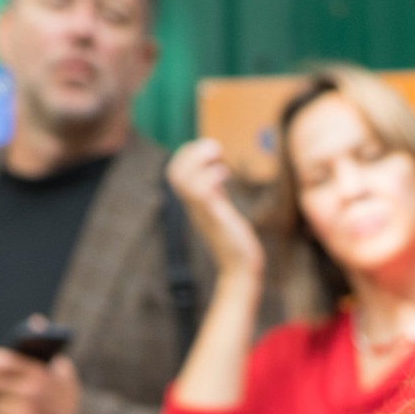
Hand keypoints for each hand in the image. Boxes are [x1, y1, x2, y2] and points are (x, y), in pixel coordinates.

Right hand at [167, 138, 265, 279]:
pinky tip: (225, 173)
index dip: (187, 154)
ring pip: (183, 180)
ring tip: (218, 153)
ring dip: (199, 159)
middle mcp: (193, 206)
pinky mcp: (214, 218)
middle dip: (190, 152)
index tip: (208, 148)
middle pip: (174, 173)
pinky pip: (201, 193)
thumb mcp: (220, 209)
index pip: (175, 173)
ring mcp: (201, 212)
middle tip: (214, 146)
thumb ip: (215, 193)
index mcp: (193, 203)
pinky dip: (211, 176)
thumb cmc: (234, 240)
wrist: (240, 267)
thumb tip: (216, 173)